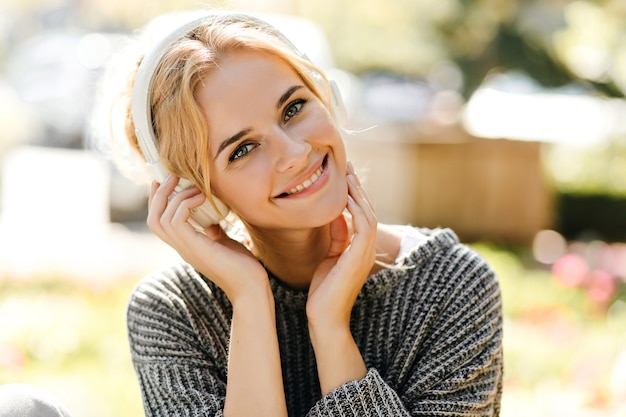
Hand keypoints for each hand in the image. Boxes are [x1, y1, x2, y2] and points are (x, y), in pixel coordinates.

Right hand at [147, 175, 267, 302]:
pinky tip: (202, 197)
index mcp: (185, 245)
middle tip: (173, 176)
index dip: (157, 200)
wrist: (250, 285)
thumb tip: (212, 221)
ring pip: (160, 219)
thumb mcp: (223, 242)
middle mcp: (180, 247)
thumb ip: (213, 231)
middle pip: (153, 218)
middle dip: (159, 194)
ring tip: (194, 186)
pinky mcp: (194, 248)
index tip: (165, 181)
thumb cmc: (241, 265)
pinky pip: (176, 220)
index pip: (158, 222)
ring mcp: (185, 249)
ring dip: (175, 196)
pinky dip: (185, 204)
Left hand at [306, 162, 377, 327]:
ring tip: (347, 175)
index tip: (343, 176)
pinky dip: (356, 210)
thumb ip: (335, 236)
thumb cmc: (322, 293)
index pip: (361, 215)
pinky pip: (364, 227)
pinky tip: (345, 197)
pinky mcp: (359, 258)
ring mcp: (365, 254)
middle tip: (347, 166)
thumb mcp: (328, 257)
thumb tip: (335, 213)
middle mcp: (366, 250)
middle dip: (357, 188)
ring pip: (369, 215)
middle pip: (368, 210)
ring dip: (358, 194)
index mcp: (359, 249)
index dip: (354, 194)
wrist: (324, 319)